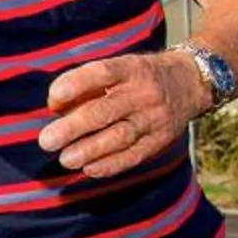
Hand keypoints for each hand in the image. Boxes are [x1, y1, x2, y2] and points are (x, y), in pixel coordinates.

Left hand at [38, 51, 206, 178]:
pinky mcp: (160, 140)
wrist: (190, 83)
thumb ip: (86, 85)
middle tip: (47, 140)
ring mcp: (154, 118)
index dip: (76, 83)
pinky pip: (134, 155)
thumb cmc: (138, 77)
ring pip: (119, 137)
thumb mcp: (118, 68)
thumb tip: (54, 107)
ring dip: (89, 151)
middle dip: (73, 127)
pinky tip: (89, 169)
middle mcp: (144, 92)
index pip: (102, 73)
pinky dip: (110, 165)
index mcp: (130, 69)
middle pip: (105, 111)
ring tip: (65, 159)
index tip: (54, 96)